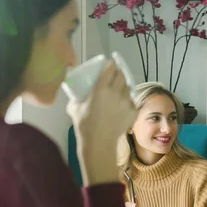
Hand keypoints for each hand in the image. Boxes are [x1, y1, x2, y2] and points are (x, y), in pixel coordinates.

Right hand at [66, 61, 135, 184]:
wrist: (98, 142)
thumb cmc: (84, 125)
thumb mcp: (74, 107)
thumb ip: (75, 98)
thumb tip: (75, 94)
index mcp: (101, 88)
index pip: (110, 68)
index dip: (112, 64)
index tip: (111, 64)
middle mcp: (115, 92)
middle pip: (122, 75)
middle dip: (119, 73)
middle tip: (115, 75)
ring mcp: (126, 102)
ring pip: (128, 87)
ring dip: (124, 86)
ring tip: (119, 91)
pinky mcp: (132, 111)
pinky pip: (132, 101)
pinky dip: (128, 101)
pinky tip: (122, 105)